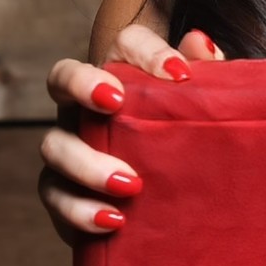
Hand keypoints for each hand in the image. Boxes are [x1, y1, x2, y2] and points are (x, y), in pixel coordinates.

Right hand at [39, 25, 224, 244]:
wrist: (181, 210)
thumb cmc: (189, 148)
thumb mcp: (207, 116)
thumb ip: (211, 79)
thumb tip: (201, 44)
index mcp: (123, 77)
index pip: (124, 44)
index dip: (146, 52)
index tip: (180, 75)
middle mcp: (86, 106)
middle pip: (62, 77)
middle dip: (83, 84)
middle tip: (115, 102)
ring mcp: (70, 148)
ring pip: (54, 145)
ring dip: (87, 163)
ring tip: (130, 185)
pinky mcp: (65, 193)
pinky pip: (57, 196)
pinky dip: (80, 210)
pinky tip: (113, 221)